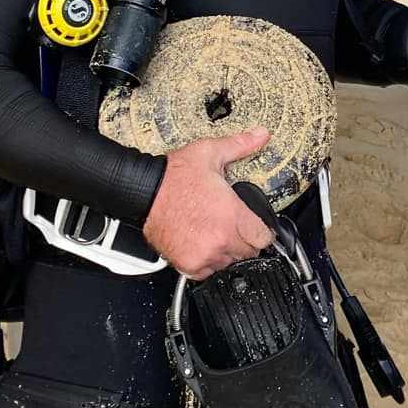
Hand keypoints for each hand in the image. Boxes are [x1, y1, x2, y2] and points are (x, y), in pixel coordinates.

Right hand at [142, 127, 274, 278]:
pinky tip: (201, 242)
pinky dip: (207, 261)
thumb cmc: (173, 177)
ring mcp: (205, 255)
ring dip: (226, 252)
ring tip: (214, 232)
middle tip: (231, 225)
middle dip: (244, 240)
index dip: (262, 230)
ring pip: (230, 263)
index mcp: (233, 216)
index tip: (256, 226)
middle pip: (249, 252)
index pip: (265, 238)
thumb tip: (260, 135)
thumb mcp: (211, 153)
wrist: (143, 192)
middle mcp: (221, 240)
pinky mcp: (189, 265)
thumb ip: (240, 145)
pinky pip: (209, 272)